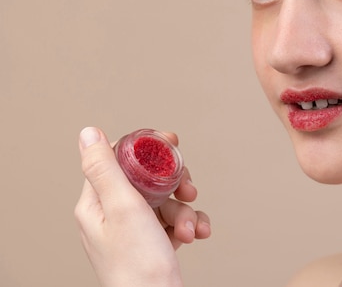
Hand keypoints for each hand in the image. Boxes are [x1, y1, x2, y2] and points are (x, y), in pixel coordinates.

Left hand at [74, 127, 210, 286]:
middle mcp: (112, 215)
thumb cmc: (138, 266)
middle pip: (147, 179)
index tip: (170, 144)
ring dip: (184, 210)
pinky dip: (189, 224)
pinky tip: (197, 233)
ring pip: (165, 201)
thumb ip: (106, 168)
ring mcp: (133, 231)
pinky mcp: (151, 243)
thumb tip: (88, 132)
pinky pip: (173, 221)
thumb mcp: (123, 207)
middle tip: (187, 189)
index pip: (118, 160)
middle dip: (174, 184)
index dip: (146, 150)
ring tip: (189, 227)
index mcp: (96, 204)